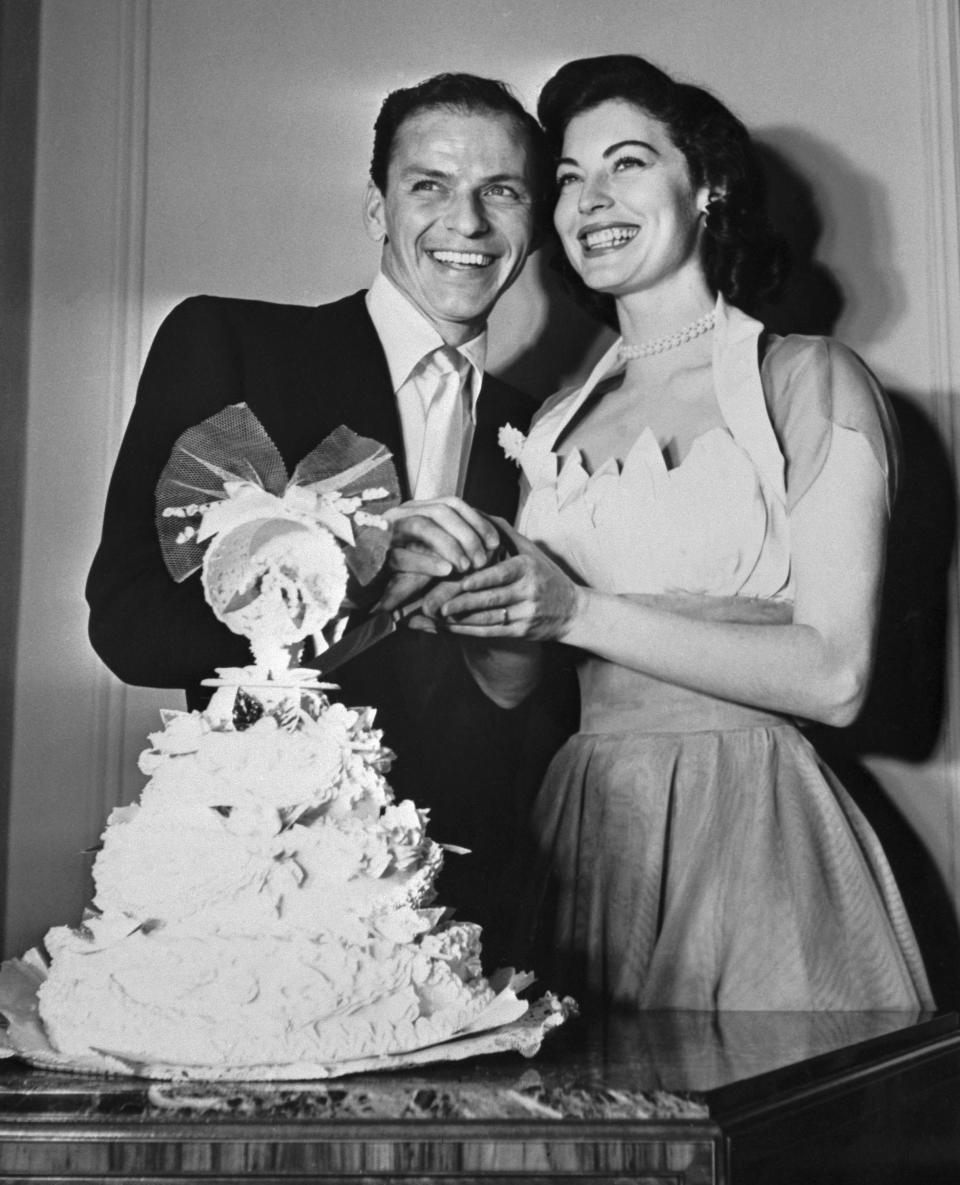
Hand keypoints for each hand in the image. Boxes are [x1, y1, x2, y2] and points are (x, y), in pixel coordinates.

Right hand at [376, 498, 500, 613]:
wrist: (352, 580)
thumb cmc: (394, 568)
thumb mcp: (425, 551)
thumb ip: (447, 542)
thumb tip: (485, 545)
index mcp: (414, 509)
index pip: (451, 503)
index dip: (477, 520)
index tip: (495, 543)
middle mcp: (400, 514)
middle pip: (441, 511)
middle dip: (468, 535)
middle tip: (483, 560)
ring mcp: (384, 532)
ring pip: (423, 526)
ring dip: (451, 546)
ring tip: (466, 567)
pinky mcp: (373, 555)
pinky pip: (402, 555)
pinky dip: (427, 562)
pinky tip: (446, 572)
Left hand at [423, 527, 580, 641]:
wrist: (572, 611)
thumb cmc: (545, 575)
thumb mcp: (530, 550)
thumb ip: (503, 532)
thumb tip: (475, 511)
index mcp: (528, 569)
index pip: (502, 574)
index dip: (482, 580)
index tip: (461, 581)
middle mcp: (528, 592)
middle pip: (491, 599)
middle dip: (463, 603)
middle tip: (435, 605)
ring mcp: (524, 614)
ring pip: (488, 619)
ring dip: (460, 620)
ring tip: (435, 618)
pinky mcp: (521, 633)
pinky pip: (490, 632)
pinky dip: (468, 631)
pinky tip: (449, 630)